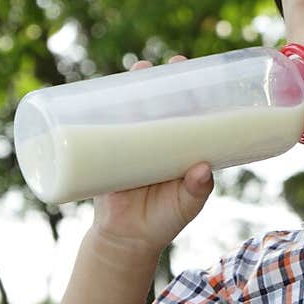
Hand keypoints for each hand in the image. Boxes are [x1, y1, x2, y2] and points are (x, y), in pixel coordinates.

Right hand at [90, 55, 213, 253]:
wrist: (126, 240)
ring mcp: (130, 142)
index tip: (203, 75)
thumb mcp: (185, 205)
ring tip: (140, 68)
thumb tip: (203, 170)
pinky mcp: (105, 152)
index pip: (190, 110)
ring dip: (134, 83)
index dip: (195, 89)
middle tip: (172, 63)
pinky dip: (99, 107)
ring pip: (132, 106)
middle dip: (166, 78)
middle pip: (162, 100)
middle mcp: (156, 138)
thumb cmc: (163, 220)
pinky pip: (101, 125)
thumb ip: (197, 190)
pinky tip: (100, 91)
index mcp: (180, 145)